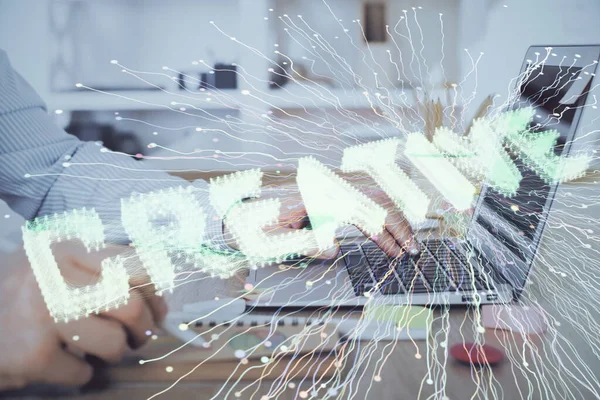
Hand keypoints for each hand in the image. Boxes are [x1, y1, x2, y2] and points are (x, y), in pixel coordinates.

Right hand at [0, 242, 167, 390]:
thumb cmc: (19, 293)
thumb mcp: (56, 266)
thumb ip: (101, 273)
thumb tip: (156, 301)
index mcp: (69, 249)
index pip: (134, 264)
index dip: (155, 292)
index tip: (157, 308)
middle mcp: (56, 276)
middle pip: (130, 306)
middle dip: (142, 329)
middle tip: (136, 338)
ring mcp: (42, 316)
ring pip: (113, 342)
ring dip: (114, 353)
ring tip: (100, 350)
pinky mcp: (32, 355)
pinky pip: (83, 372)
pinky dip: (82, 374)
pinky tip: (64, 363)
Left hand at [223, 182, 417, 259]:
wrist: (234, 212)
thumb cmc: (251, 228)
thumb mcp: (273, 242)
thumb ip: (304, 244)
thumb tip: (333, 249)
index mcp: (315, 196)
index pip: (363, 211)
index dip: (386, 234)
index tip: (399, 253)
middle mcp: (325, 185)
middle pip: (376, 197)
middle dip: (399, 224)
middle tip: (412, 249)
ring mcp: (326, 183)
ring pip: (373, 190)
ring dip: (393, 213)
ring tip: (405, 237)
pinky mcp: (325, 187)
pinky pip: (362, 190)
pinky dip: (380, 206)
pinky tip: (386, 219)